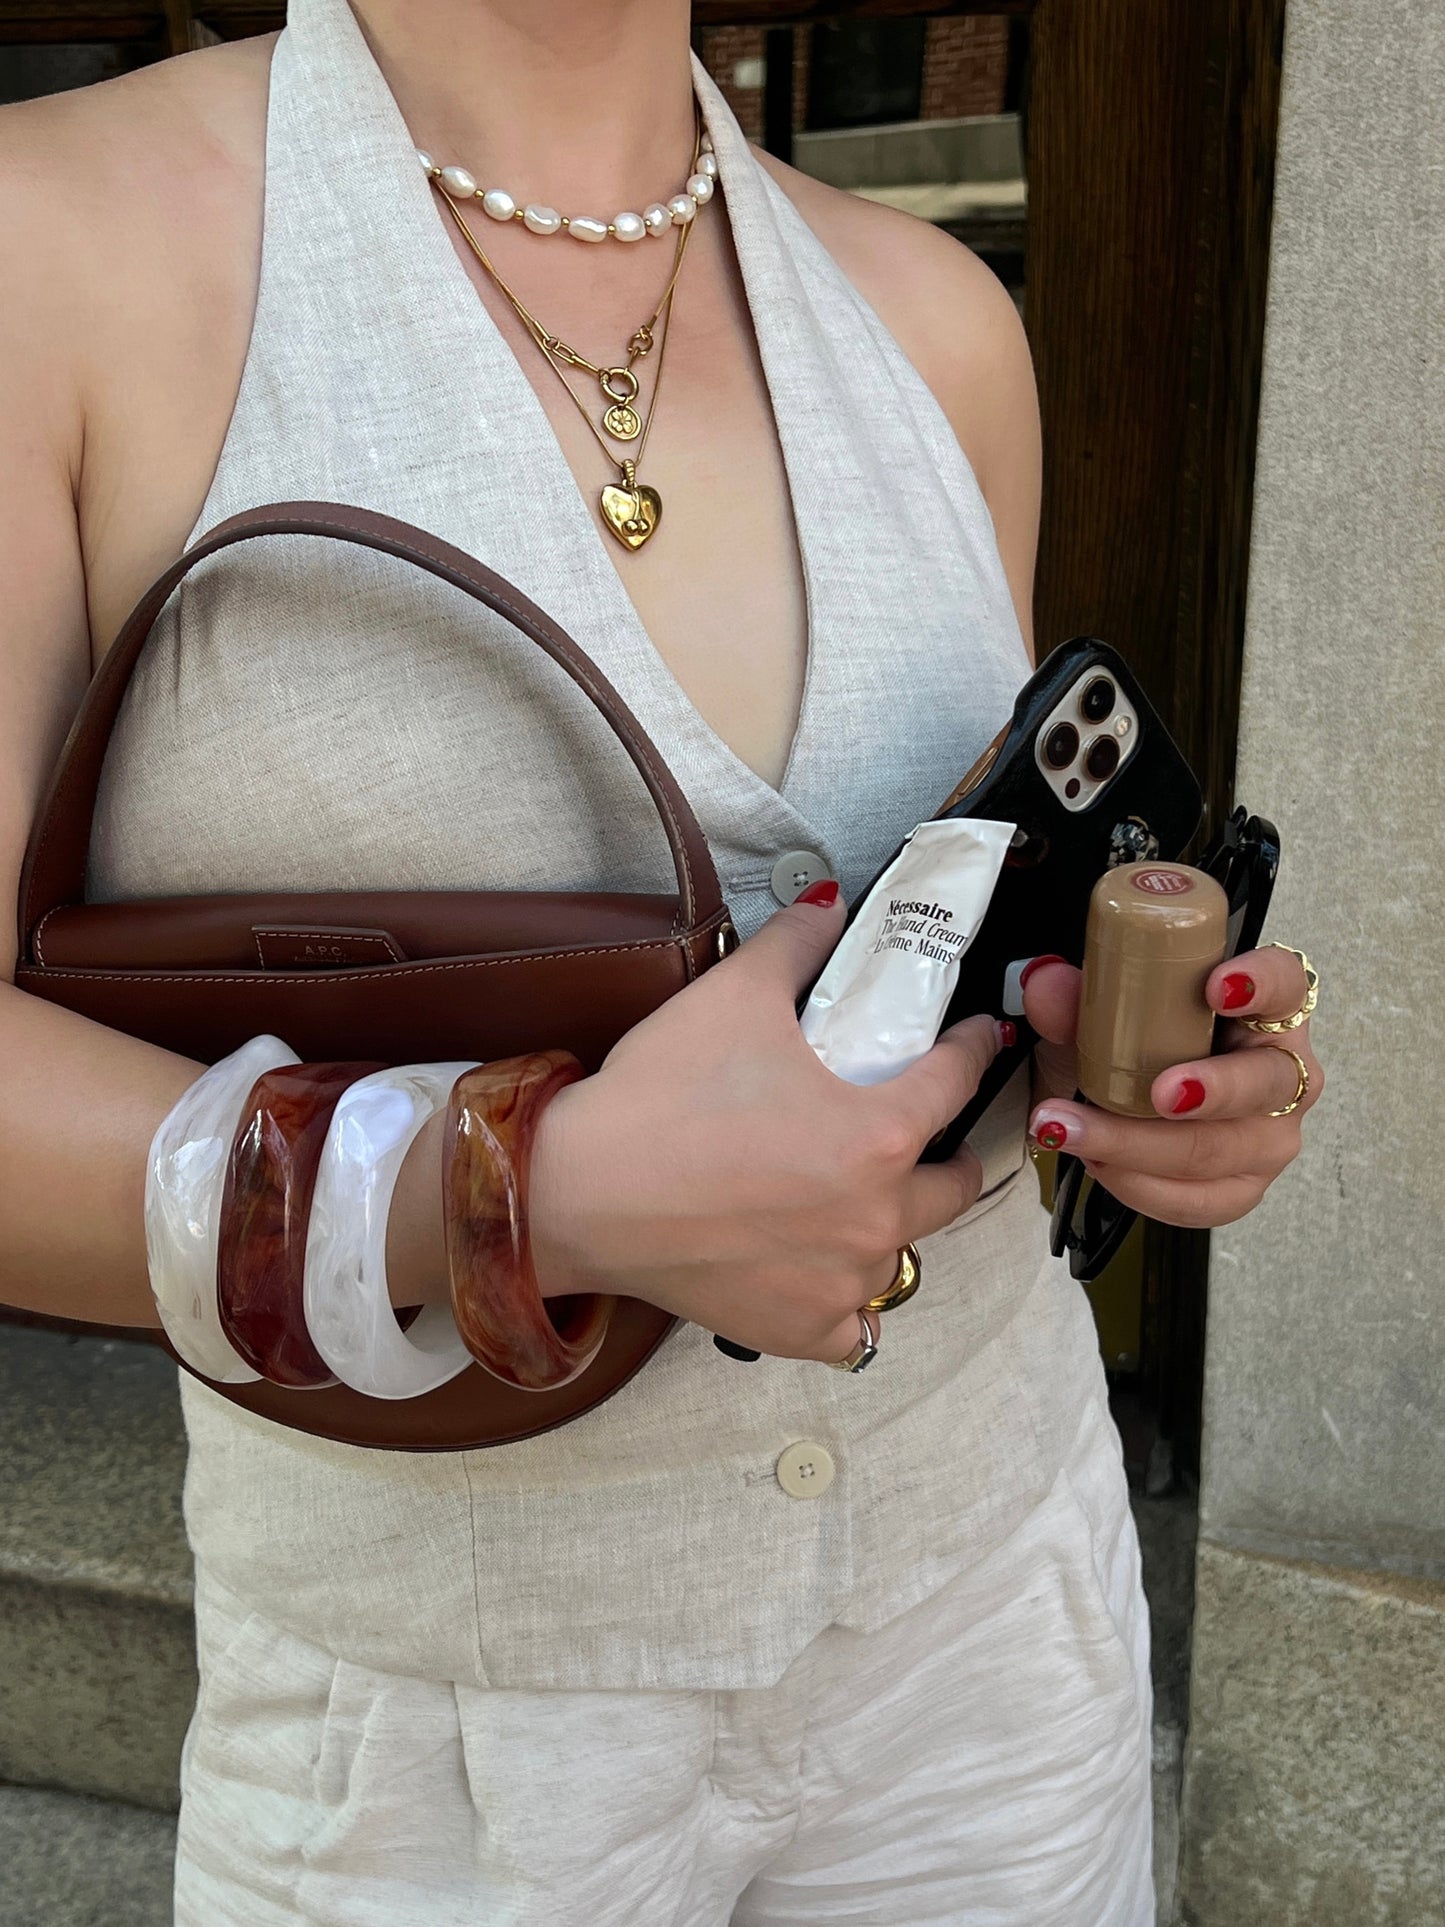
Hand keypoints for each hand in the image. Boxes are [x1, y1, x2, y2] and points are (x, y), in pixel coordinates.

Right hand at [528, 886, 1002, 1363]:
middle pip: (954, 1187)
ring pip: (902, 1256)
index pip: (958, 1081)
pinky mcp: (800, 1328)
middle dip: (951, 1155)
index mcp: (880, 1133)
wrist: (579, 1192)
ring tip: (864, 1202)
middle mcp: (877, 1216)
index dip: (975, 1049)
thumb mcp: (733, 995)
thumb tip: (827, 904)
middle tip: (929, 1136)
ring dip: (893, 1227)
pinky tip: (826, 1274)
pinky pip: (850, 1325)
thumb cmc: (660, 1097)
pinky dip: (844, 1301)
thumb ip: (795, 944)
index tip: (981, 1039)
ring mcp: (842, 1281)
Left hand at [1020, 946, 1322, 1227]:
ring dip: (1145, 1146)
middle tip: (1159, 1093)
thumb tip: (1045, 987)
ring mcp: (1269, 1135)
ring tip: (1080, 1133)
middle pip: (1263, 1083)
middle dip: (1210, 1090)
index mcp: (1262, 1009)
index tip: (1217, 987)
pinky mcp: (1243, 1186)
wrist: (1130, 1101)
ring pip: (1225, 1150)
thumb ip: (1076, 998)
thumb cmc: (1139, 1046)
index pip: (1285, 981)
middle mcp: (1280, 1073)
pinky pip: (1204, 1202)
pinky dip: (1144, 1188)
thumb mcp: (1105, 1016)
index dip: (1260, 982)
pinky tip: (1099, 1165)